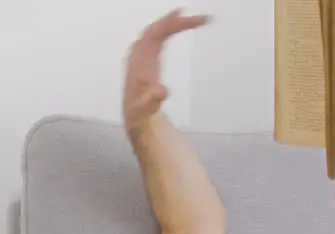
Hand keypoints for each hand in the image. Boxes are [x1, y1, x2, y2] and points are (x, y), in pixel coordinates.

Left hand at [123, 9, 208, 131]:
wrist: (136, 115)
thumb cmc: (142, 111)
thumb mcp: (146, 108)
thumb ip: (153, 99)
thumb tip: (162, 91)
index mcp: (138, 61)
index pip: (152, 35)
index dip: (167, 24)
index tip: (184, 17)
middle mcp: (139, 54)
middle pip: (155, 30)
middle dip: (175, 21)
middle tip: (199, 18)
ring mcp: (143, 54)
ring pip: (157, 32)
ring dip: (173, 23)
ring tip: (192, 17)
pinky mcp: (149, 57)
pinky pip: (158, 37)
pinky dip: (169, 29)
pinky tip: (179, 23)